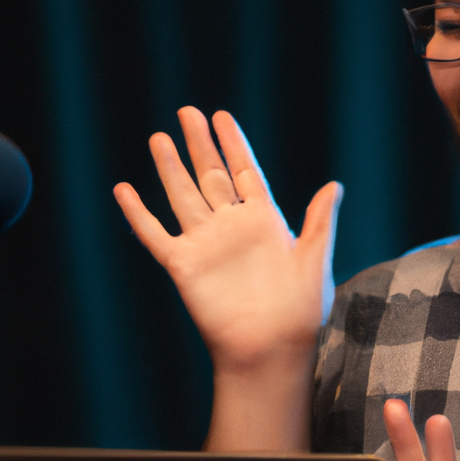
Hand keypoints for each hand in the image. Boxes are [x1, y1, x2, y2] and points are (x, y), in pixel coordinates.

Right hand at [114, 107, 341, 371]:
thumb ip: (319, 222)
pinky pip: (155, 234)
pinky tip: (124, 189)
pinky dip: (138, 213)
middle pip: (211, 176)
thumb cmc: (300, 311)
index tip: (222, 116)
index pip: (245, 172)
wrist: (271, 349)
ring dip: (170, 168)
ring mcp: (206, 244)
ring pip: (182, 196)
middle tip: (187, 111)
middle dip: (200, 144)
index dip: (233, 144)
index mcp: (265, 222)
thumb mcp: (315, 260)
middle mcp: (232, 227)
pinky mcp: (183, 266)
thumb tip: (334, 184)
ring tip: (159, 138)